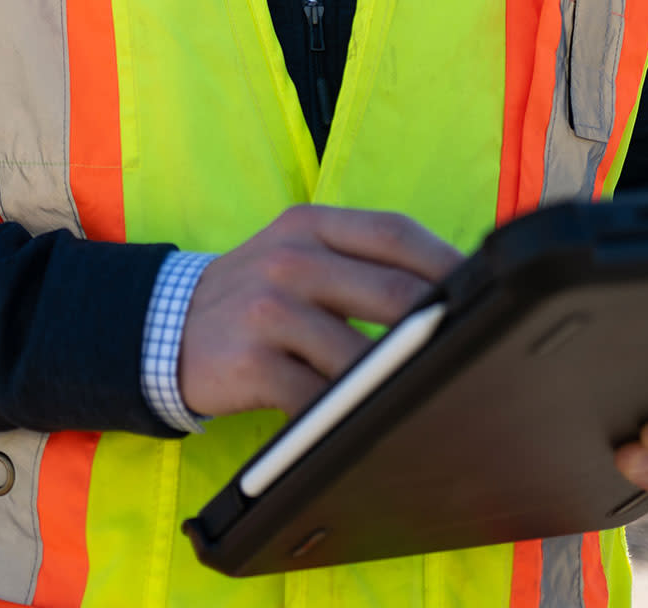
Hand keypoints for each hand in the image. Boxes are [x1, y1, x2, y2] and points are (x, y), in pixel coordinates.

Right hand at [177, 204, 463, 419]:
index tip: (483, 288)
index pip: (394, 233)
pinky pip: (313, 398)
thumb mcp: (297, 254)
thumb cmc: (254, 294)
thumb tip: (444, 294)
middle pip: (390, 292)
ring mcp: (268, 309)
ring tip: (423, 396)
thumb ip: (357, 262)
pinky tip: (359, 423)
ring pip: (358, 353)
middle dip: (437, 327)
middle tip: (471, 351)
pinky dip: (342, 416)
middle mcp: (291, 258)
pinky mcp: (249, 362)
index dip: (446, 261)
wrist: (164, 327)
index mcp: (312, 225)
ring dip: (394, 381)